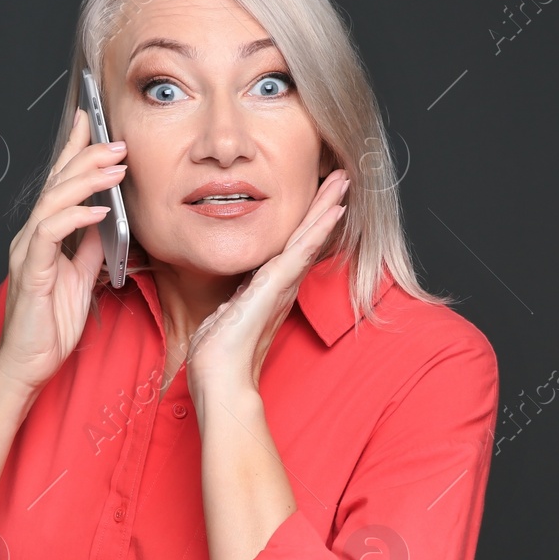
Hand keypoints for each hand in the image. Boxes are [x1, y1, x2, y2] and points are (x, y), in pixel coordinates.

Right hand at [0, 108, 125, 392]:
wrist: (26, 365)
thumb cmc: (48, 326)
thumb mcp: (81, 279)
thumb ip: (90, 248)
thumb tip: (107, 220)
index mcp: (43, 237)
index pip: (59, 184)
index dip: (73, 151)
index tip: (91, 123)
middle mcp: (31, 237)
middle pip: (57, 183)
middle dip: (86, 156)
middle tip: (117, 141)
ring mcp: (28, 252)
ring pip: (53, 201)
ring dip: (85, 180)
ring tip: (114, 167)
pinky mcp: (30, 272)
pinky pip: (50, 234)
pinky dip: (74, 217)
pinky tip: (97, 210)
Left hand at [185, 169, 350, 410]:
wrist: (219, 380)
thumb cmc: (216, 358)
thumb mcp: (223, 320)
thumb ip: (231, 307)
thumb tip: (230, 304)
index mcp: (266, 292)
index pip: (289, 249)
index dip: (305, 224)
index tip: (317, 201)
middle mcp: (279, 288)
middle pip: (306, 238)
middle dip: (323, 207)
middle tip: (341, 179)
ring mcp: (279, 287)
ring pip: (308, 239)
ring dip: (326, 209)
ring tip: (342, 183)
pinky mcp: (274, 288)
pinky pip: (300, 252)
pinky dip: (317, 229)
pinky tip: (333, 210)